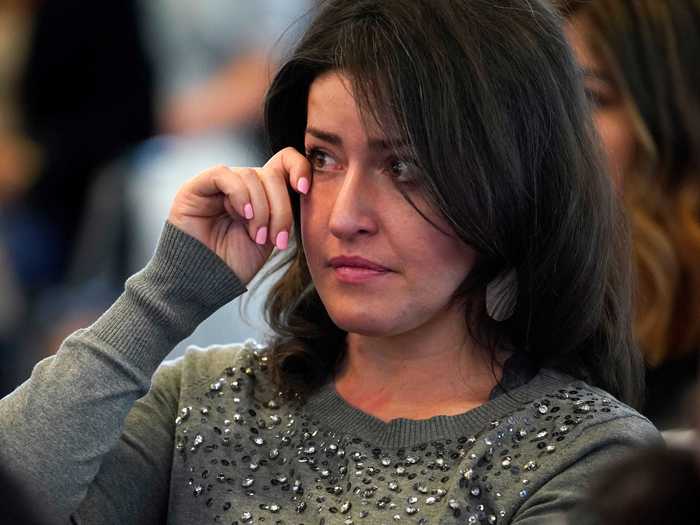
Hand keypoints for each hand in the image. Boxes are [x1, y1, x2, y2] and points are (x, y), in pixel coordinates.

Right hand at [167, 147, 311, 284]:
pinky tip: (244, 216)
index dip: (298, 167)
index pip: (282, 162)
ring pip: (251, 175)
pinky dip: (240, 194)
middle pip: (271, 174)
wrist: (204, 282)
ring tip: (257, 236)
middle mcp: (240, 185)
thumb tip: (302, 186)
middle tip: (277, 238)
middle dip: (280, 208)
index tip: (304, 189)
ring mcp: (217, 185)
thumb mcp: (270, 236)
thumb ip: (282, 210)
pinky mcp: (195, 188)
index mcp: (259, 193)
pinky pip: (223, 175)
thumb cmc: (236, 264)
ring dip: (261, 209)